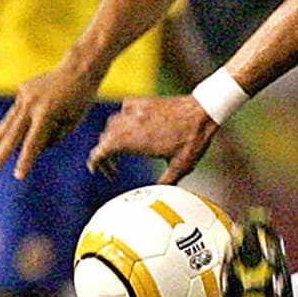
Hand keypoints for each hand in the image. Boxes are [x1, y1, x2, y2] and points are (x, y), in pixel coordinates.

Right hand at [0, 66, 98, 178]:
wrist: (77, 69)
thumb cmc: (80, 100)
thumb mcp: (72, 122)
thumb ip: (53, 137)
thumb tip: (33, 149)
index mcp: (47, 114)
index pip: (33, 144)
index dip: (25, 161)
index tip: (18, 176)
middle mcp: (32, 105)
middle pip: (13, 135)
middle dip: (1, 154)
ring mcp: (24, 96)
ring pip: (7, 122)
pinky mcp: (22, 91)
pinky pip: (15, 112)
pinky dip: (7, 125)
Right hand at [88, 95, 218, 183]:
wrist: (202, 112)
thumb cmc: (192, 139)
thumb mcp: (180, 166)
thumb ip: (166, 181)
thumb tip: (158, 194)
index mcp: (132, 141)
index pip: (100, 152)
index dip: (95, 163)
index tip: (97, 171)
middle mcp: (128, 124)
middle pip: (103, 140)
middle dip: (104, 154)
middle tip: (112, 167)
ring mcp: (133, 110)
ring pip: (111, 125)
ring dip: (112, 138)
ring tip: (122, 150)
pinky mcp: (141, 102)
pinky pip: (123, 111)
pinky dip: (123, 120)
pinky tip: (132, 127)